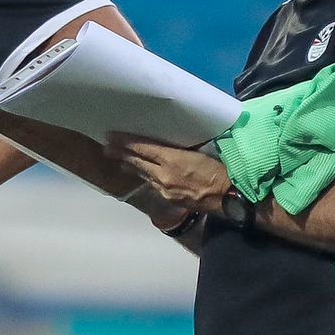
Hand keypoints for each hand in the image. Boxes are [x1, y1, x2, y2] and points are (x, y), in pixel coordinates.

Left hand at [105, 134, 230, 213]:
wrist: (228, 196)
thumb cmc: (219, 168)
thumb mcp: (199, 151)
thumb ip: (179, 149)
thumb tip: (167, 144)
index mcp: (172, 159)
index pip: (143, 148)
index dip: (126, 142)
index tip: (112, 136)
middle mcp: (163, 175)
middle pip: (137, 162)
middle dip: (121, 154)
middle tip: (106, 147)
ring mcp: (164, 189)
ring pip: (143, 174)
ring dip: (129, 166)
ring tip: (117, 160)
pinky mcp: (168, 198)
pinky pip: (152, 184)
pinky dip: (144, 176)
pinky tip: (140, 174)